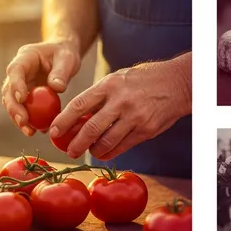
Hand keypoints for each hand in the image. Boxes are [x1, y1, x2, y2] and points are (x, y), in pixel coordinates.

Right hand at [2, 38, 80, 135]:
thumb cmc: (63, 53)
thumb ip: (61, 72)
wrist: (61, 56)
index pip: (15, 70)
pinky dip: (28, 121)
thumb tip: (57, 88)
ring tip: (29, 131)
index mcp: (25, 57)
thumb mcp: (67, 59)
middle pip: (8, 90)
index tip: (22, 98)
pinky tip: (38, 130)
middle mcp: (17, 72)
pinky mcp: (24, 96)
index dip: (16, 85)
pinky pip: (22, 109)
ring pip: (12, 103)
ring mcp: (19, 84)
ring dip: (18, 118)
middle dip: (14, 108)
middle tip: (24, 122)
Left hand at [49, 52, 191, 159]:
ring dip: (93, 150)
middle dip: (76, 143)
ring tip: (88, 151)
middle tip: (68, 151)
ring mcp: (135, 117)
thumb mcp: (118, 79)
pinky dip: (110, 152)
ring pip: (106, 142)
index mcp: (109, 85)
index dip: (63, 121)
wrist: (178, 83)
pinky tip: (104, 152)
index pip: (79, 105)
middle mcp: (121, 101)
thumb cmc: (142, 80)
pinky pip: (122, 147)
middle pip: (91, 128)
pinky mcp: (146, 130)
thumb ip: (99, 96)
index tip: (53, 132)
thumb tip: (76, 118)